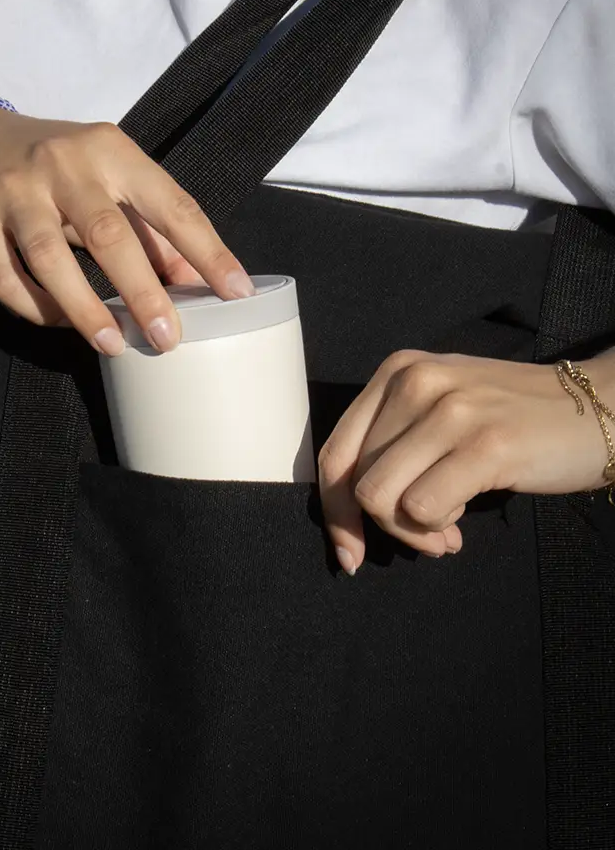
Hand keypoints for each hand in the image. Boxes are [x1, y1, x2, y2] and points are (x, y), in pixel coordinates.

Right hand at [0, 104, 254, 354]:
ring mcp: (12, 188)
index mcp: (110, 150)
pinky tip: (58, 323)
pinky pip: (3, 276)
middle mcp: (62, 163)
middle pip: (109, 234)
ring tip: (113, 345)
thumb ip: (149, 227)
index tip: (235, 292)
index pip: (170, 203)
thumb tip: (194, 282)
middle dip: (143, 291)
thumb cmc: (54, 165)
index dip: (206, 250)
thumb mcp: (107, 179)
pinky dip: (34, 307)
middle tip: (167, 338)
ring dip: (85, 309)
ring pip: (50, 259)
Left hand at [318, 350, 614, 574]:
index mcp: (396, 372)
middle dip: (385, 527)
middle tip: (429, 536)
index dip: (334, 510)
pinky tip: (462, 525)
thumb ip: (392, 448)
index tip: (348, 550)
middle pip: (357, 482)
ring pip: (382, 499)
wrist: (603, 408)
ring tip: (446, 531)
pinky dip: (438, 529)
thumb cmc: (513, 419)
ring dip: (413, 532)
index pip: (336, 452)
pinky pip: (424, 509)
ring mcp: (450, 410)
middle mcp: (414, 381)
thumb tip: (349, 518)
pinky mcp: (484, 444)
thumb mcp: (439, 412)